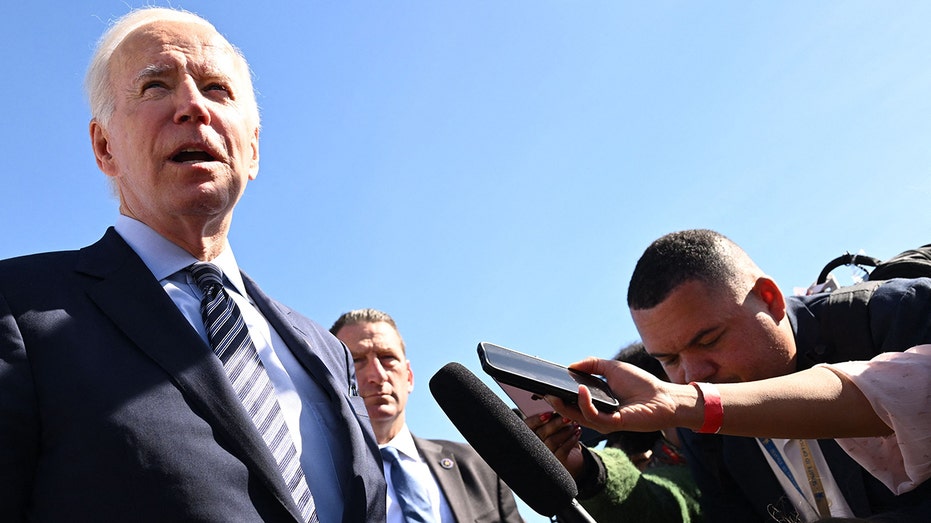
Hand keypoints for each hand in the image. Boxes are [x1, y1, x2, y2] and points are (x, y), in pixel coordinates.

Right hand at [522, 411, 585, 477]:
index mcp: (530, 435)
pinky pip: (562, 450)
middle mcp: (534, 447)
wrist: (569, 459)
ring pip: (552, 441)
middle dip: (555, 423)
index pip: (528, 425)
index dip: (537, 419)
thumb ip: (550, 418)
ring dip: (565, 431)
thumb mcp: (553, 427)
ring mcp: (544, 457)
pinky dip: (571, 440)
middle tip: (567, 417)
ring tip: (575, 425)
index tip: (549, 414)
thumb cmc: (559, 438)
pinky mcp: (556, 464)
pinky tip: (577, 434)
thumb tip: (557, 404)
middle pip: (541, 432)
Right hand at [544, 357, 683, 433]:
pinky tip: (581, 390)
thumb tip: (571, 365)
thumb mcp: (612, 368)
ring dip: (566, 405)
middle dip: (555, 403)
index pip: (572, 403)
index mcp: (597, 404)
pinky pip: (592, 416)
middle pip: (570, 413)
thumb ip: (592, 364)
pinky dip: (584, 403)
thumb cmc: (641, 384)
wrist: (664, 397)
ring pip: (577, 417)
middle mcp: (598, 415)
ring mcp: (605, 422)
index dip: (559, 396)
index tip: (546, 385)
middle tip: (545, 392)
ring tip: (558, 391)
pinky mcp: (614, 424)